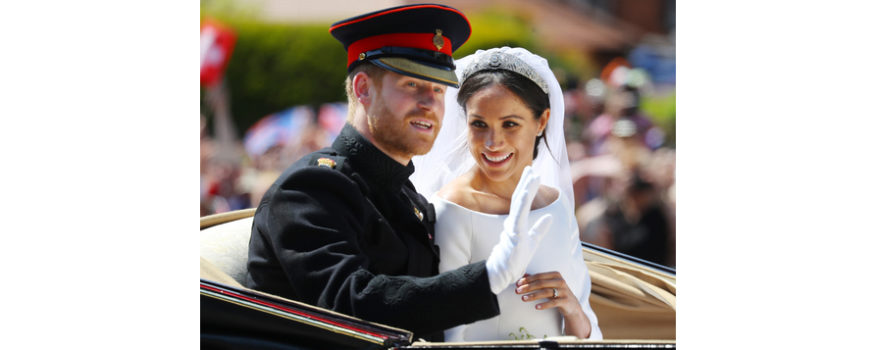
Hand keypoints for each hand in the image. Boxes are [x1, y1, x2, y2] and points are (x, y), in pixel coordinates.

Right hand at [485, 166, 552, 293]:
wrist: (504, 274)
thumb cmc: (515, 259)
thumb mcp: (532, 241)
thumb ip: (540, 229)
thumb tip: (549, 216)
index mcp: (517, 222)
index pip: (523, 201)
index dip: (528, 187)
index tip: (533, 174)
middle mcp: (513, 222)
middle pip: (520, 198)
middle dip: (526, 182)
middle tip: (530, 167)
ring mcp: (512, 227)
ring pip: (519, 203)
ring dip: (526, 188)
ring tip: (531, 175)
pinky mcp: (514, 234)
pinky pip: (518, 215)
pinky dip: (523, 202)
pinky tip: (526, 192)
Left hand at [515, 271, 591, 338]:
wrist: (572, 306)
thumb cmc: (558, 294)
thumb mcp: (548, 286)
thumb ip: (537, 280)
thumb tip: (523, 276)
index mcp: (555, 275)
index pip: (539, 276)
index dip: (527, 279)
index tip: (518, 284)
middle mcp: (560, 281)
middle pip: (541, 283)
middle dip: (528, 287)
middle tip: (517, 291)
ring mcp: (564, 291)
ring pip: (546, 292)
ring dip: (533, 296)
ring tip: (523, 299)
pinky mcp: (565, 301)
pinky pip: (553, 302)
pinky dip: (544, 304)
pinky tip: (536, 307)